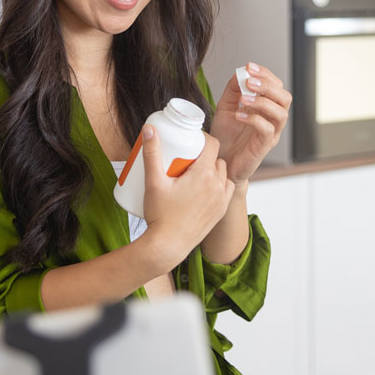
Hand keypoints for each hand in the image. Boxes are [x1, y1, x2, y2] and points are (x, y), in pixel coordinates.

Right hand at [139, 126, 235, 267]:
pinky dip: (218, 184)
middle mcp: (217, 185)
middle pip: (216, 158)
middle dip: (204, 154)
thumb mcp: (153, 181)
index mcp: (204, 174)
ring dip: (212, 169)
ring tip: (194, 172)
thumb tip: (149, 128)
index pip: (212, 144)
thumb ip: (152, 153)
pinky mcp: (221, 211)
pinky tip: (205, 187)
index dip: (202, 137)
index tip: (190, 139)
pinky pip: (225, 189)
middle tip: (186, 157)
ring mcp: (222, 199)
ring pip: (222, 173)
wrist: (168, 246)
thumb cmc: (160, 215)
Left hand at [211, 62, 291, 181]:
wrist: (221, 162)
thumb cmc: (226, 137)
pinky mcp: (264, 146)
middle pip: (284, 97)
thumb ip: (233, 90)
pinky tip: (239, 115)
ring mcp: (271, 133)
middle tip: (249, 81)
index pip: (276, 86)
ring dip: (262, 102)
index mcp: (266, 107)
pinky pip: (267, 130)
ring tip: (244, 99)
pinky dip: (254, 119)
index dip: (265, 74)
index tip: (249, 67)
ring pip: (281, 113)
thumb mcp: (225, 107)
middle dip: (268, 86)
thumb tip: (240, 72)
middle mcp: (273, 119)